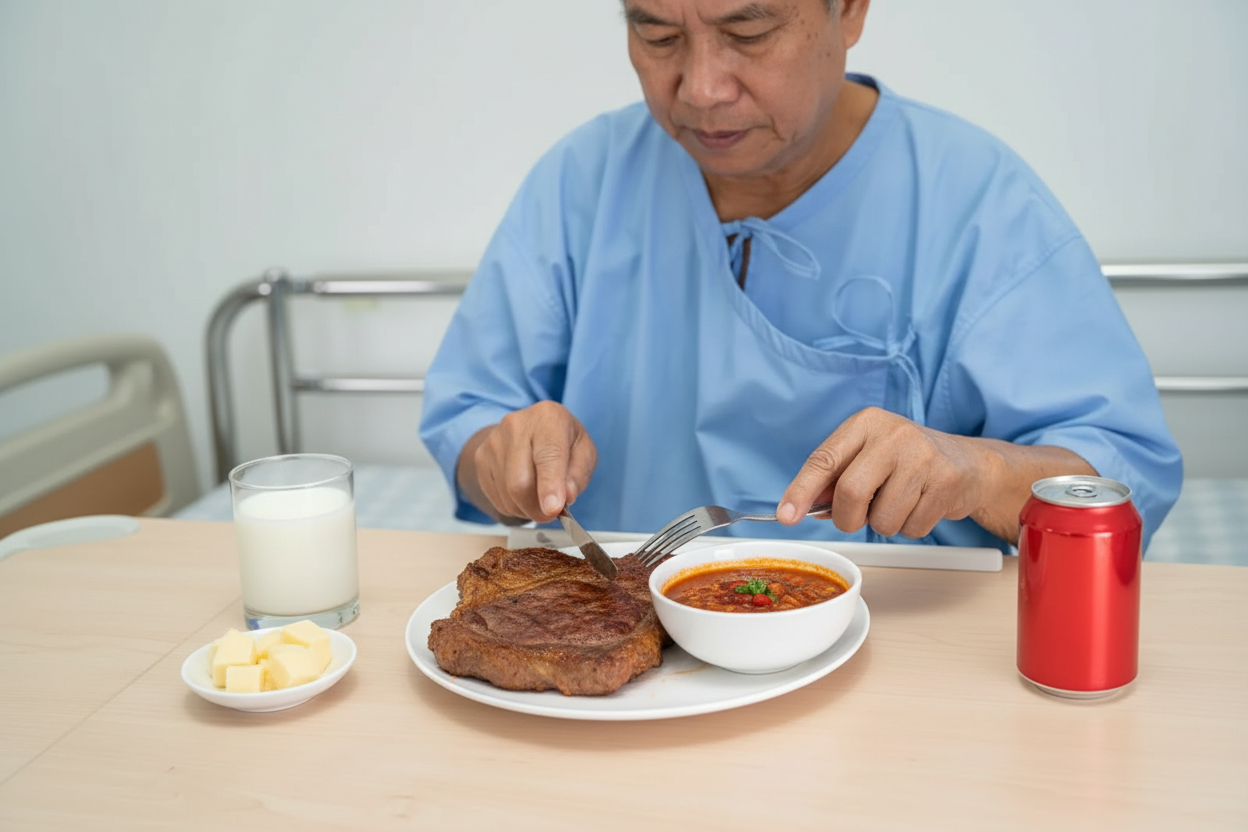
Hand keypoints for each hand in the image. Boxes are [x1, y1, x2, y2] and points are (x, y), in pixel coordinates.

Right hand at [456, 401, 597, 523]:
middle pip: (520, 483)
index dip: (550, 486)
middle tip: (551, 513)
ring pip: (507, 495)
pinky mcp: (480, 458)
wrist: (530, 427)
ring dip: (527, 509)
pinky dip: (514, 506)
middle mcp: (516, 425)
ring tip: (539, 498)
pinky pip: (496, 497)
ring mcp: (494, 442)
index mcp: (549, 417)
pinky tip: (524, 494)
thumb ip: (578, 474)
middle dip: (537, 508)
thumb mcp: (584, 451)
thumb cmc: (563, 441)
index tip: (553, 509)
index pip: (548, 456)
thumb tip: (566, 496)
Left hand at [777, 407, 1095, 543]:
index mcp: (865, 423)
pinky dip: (911, 527)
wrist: (968, 462)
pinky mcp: (946, 481)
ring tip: (899, 503)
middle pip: (850, 493)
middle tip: (858, 517)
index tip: (786, 516)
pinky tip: (921, 505)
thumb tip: (799, 509)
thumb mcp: (866, 458)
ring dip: (885, 524)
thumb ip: (834, 480)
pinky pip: (912, 527)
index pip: (823, 460)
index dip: (801, 491)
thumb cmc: (905, 462)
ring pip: (882, 519)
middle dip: (848, 519)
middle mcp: (892, 433)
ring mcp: (922, 456)